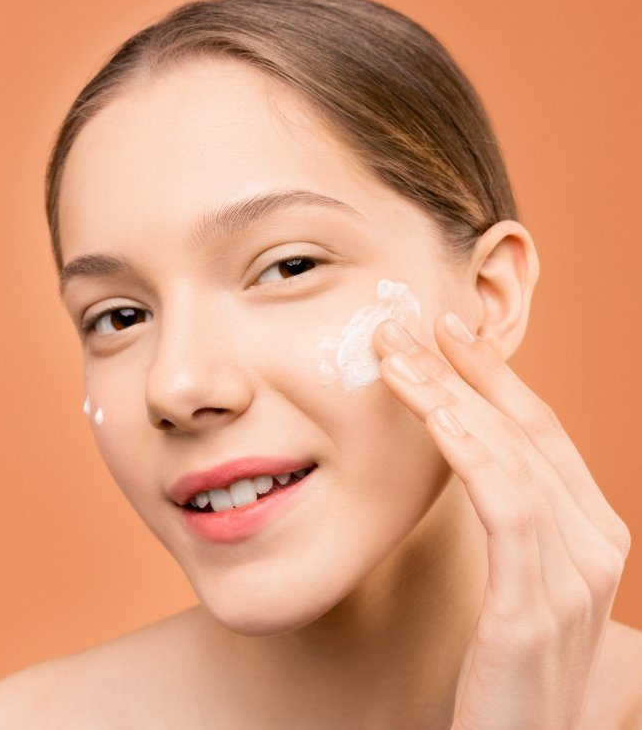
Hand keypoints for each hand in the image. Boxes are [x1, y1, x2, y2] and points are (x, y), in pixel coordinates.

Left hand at [374, 312, 630, 729]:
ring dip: (448, 394)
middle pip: (525, 428)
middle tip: (408, 323)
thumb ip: (510, 519)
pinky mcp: (534, 606)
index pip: (539, 430)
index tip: (447, 331)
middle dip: (463, 368)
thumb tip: (464, 454)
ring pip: (509, 453)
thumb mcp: (515, 579)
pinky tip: (428, 411)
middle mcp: (595, 542)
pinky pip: (504, 502)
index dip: (492, 374)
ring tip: (396, 354)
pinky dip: (466, 447)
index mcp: (590, 529)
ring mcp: (574, 573)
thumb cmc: (504, 668)